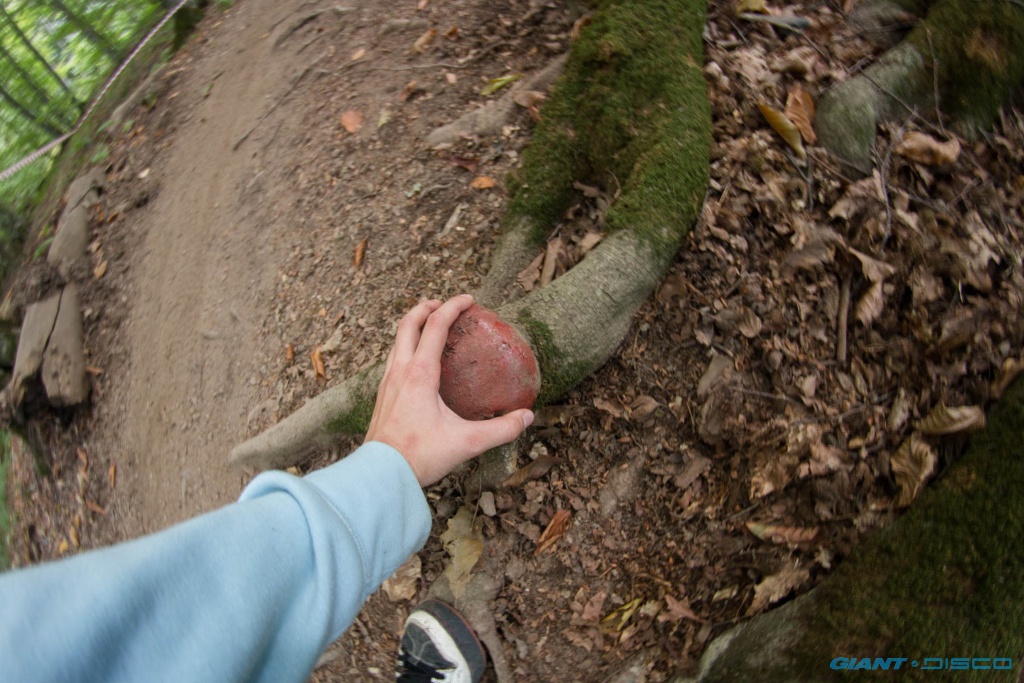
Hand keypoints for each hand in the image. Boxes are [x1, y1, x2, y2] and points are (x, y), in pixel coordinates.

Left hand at [365, 294, 533, 485]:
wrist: (380, 474)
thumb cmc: (419, 455)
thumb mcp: (467, 442)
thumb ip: (500, 429)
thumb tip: (526, 417)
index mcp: (420, 373)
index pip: (436, 326)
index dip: (453, 307)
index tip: (469, 300)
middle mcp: (400, 371)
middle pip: (408, 324)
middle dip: (426, 307)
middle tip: (443, 304)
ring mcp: (387, 382)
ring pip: (396, 341)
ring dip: (413, 326)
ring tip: (429, 326)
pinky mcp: (381, 395)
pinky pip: (392, 359)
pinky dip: (405, 347)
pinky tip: (416, 362)